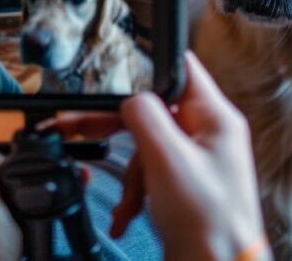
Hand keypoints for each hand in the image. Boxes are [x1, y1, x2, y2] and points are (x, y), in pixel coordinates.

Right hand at [52, 52, 268, 260]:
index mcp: (215, 118)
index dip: (148, 69)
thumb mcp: (167, 158)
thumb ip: (145, 117)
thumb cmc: (208, 223)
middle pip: (154, 112)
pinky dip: (136, 195)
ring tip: (131, 201)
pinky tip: (127, 216)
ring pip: (147, 147)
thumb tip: (131, 100)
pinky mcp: (184, 186)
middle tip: (77, 125)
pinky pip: (151, 175)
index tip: (117, 76)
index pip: (181, 70)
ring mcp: (196, 162)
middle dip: (120, 130)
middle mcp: (208, 135)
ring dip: (132, 176)